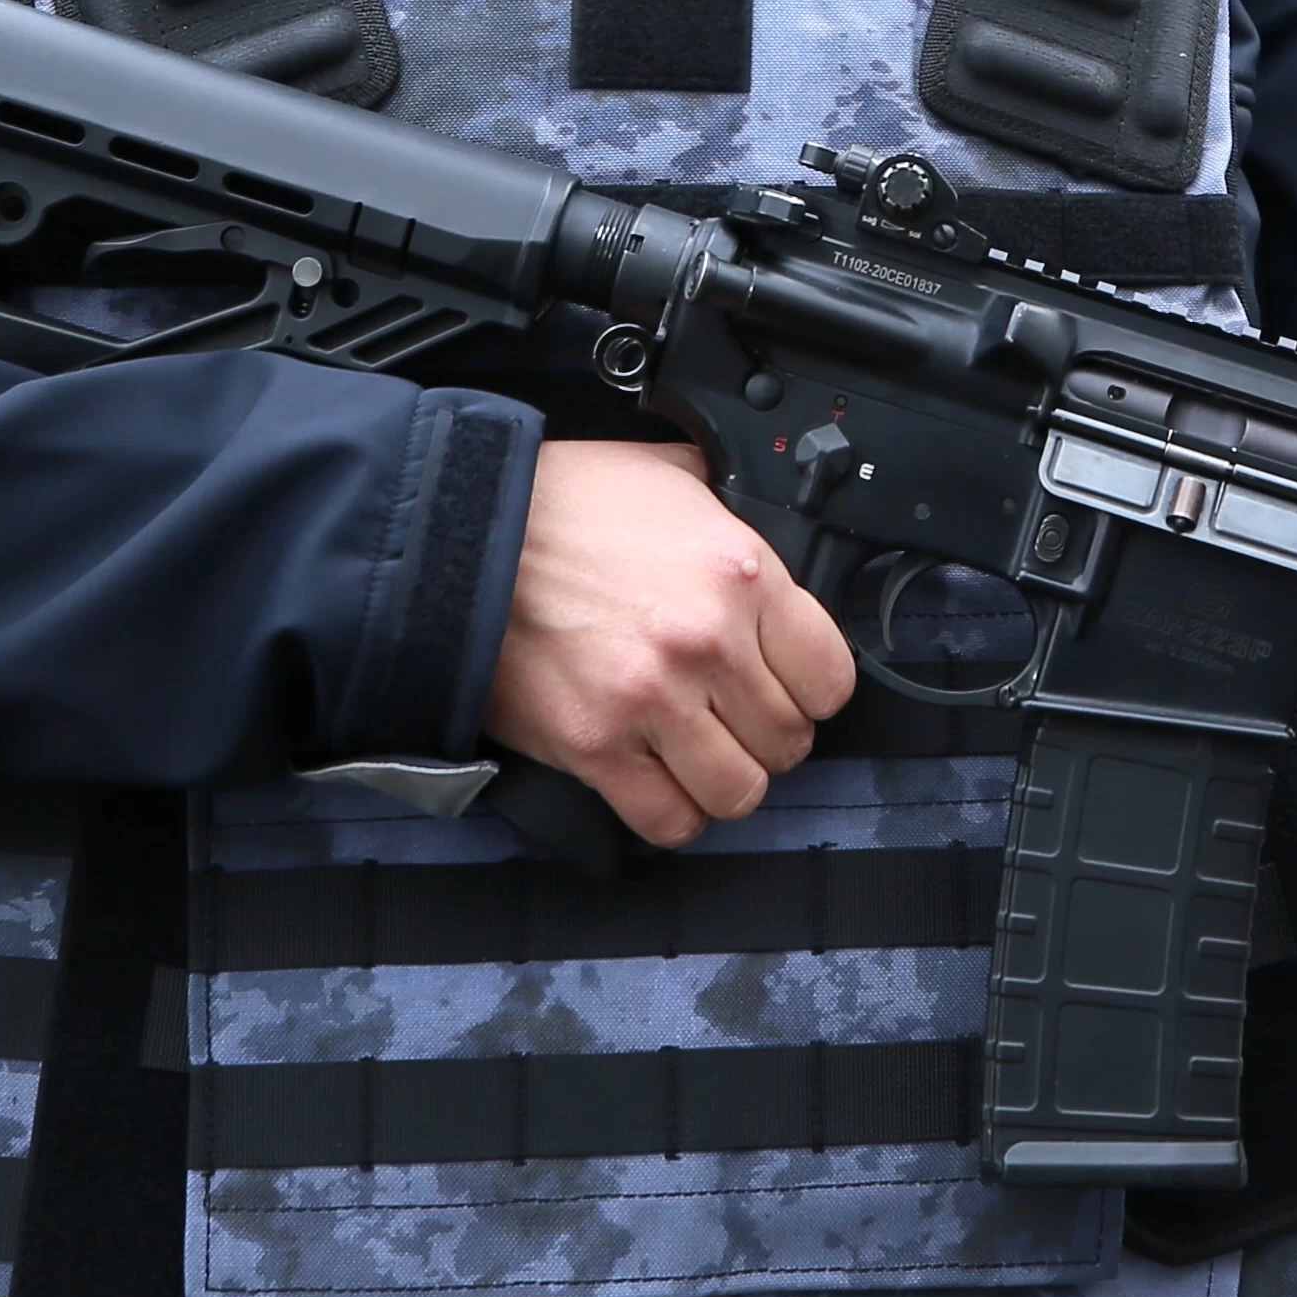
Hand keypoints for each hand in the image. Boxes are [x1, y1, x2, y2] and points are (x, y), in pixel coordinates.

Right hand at [480, 438, 856, 846]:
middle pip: (788, 740)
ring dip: (723, 780)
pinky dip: (670, 812)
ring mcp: (652, 700)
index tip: (787, 688)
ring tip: (698, 755)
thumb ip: (732, 512)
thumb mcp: (671, 476)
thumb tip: (768, 532)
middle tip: (732, 719)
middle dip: (765, 736)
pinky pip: (668, 820)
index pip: (830, 678)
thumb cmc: (561, 504)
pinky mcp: (596, 746)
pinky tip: (656, 780)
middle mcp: (706, 643)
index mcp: (741, 574)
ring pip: (739, 792)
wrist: (466, 534)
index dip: (810, 689)